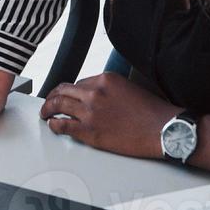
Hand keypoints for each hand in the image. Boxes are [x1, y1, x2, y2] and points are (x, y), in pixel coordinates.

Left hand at [39, 72, 178, 159]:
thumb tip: (97, 96)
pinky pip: (63, 125)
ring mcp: (90, 111)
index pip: (79, 82)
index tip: (68, 95)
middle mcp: (94, 92)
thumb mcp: (129, 87)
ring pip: (59, 105)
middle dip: (53, 95)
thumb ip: (109, 89)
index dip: (72, 91)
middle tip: (49, 101)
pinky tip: (53, 124)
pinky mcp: (89, 131)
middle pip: (64, 90)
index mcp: (105, 79)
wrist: (164, 130)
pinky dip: (54, 124)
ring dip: (48, 108)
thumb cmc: (152, 112)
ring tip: (45, 112)